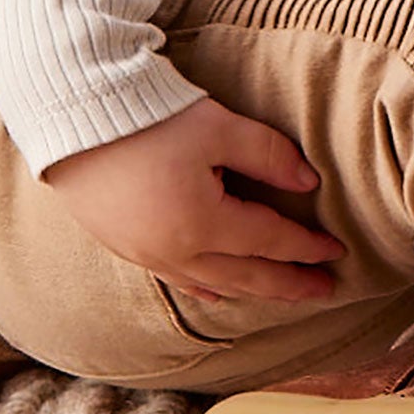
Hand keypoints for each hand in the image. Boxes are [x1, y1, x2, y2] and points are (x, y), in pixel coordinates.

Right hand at [43, 97, 345, 303]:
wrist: (75, 120)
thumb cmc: (151, 119)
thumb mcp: (219, 128)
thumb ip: (269, 155)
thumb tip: (309, 183)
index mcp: (201, 224)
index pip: (268, 241)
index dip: (305, 248)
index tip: (338, 253)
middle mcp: (174, 251)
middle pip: (246, 275)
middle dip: (288, 284)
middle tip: (325, 290)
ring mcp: (147, 254)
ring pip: (214, 283)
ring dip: (253, 290)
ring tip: (284, 294)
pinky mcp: (127, 246)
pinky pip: (179, 280)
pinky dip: (209, 289)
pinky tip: (221, 294)